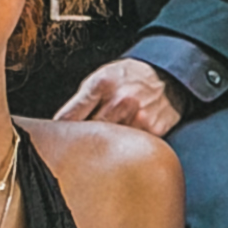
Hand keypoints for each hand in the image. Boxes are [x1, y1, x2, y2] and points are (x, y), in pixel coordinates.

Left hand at [54, 57, 185, 137]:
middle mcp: (121, 100)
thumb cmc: (130, 78)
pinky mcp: (154, 131)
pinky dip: (124, 151)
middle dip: (81, 142)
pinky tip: (124, 145)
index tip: (57, 140)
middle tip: (78, 148)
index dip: (61, 132)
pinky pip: (131, 149)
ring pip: (109, 145)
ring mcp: (139, 118)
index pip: (70, 117)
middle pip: (89, 134)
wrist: (170, 76)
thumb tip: (59, 126)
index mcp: (103, 84)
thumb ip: (81, 100)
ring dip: (103, 149)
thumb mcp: (102, 77)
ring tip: (105, 144)